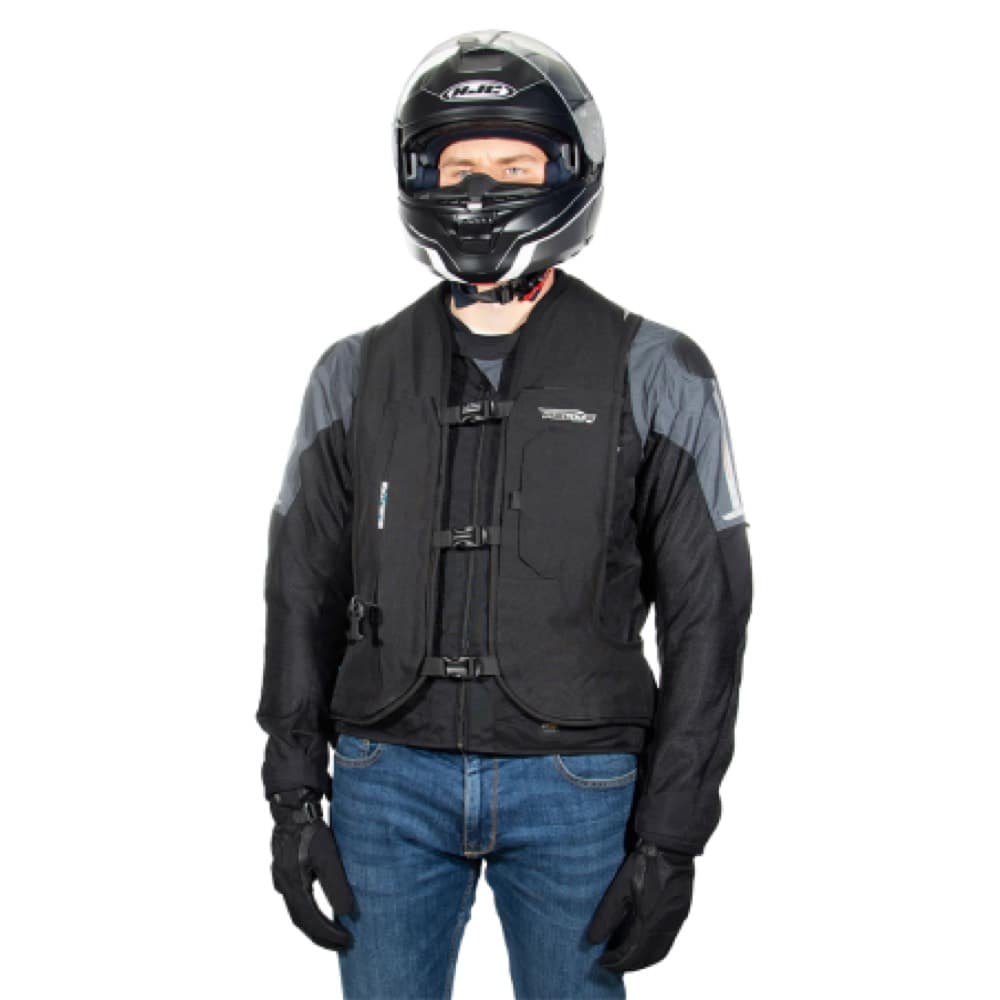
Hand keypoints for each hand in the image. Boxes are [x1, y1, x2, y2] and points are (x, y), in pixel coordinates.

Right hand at [269, 789, 357, 949]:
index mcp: (293, 886)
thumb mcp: (328, 857)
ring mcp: (281, 876)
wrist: (292, 805)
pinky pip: (295, 897)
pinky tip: (317, 907)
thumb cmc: (311, 830)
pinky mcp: (284, 867)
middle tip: (342, 943)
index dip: (329, 936)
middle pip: (301, 920)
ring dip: (314, 923)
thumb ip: (337, 886)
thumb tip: (349, 913)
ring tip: (332, 930)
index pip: (311, 921)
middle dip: (321, 935)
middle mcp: (283, 885)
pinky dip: (308, 909)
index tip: (348, 942)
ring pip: (297, 909)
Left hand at [585, 838, 694, 972]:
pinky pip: (667, 938)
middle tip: (612, 964)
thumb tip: (592, 940)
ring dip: (643, 958)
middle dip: (629, 964)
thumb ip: (607, 917)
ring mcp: (676, 918)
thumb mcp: (620, 889)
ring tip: (625, 956)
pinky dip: (654, 947)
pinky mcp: (681, 910)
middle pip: (647, 957)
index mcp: (650, 922)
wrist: (670, 846)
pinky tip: (643, 941)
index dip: (616, 961)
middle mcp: (666, 925)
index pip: (631, 954)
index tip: (602, 963)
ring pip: (659, 950)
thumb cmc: (643, 864)